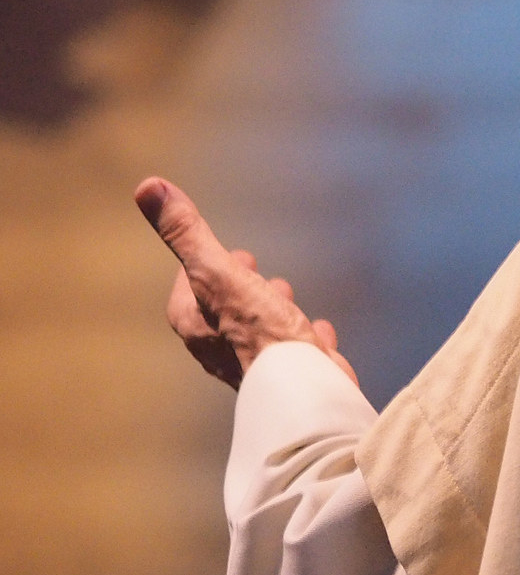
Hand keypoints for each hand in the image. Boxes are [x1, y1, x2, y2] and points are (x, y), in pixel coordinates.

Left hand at [134, 177, 354, 388]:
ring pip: (257, 331)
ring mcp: (256, 365)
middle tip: (248, 267)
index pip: (186, 291)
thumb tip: (147, 187)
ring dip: (268, 310)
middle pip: (221, 312)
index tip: (211, 253)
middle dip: (235, 288)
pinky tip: (318, 331)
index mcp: (194, 326)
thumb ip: (187, 234)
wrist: (303, 387)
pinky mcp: (291, 376)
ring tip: (284, 294)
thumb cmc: (258, 331)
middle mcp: (217, 350)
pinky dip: (301, 337)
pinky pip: (293, 350)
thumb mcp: (219, 272)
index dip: (198, 269)